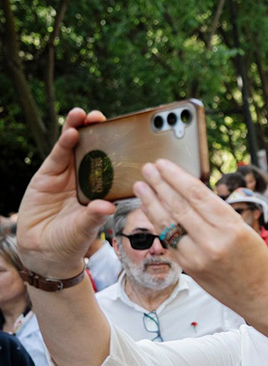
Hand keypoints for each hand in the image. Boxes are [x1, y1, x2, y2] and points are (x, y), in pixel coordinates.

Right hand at [16, 109, 115, 276]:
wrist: (44, 250)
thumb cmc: (70, 241)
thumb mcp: (84, 230)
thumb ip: (93, 217)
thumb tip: (107, 207)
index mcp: (102, 191)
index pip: (112, 167)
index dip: (117, 151)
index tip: (126, 137)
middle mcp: (87, 180)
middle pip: (93, 151)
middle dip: (97, 133)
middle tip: (102, 118)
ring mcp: (67, 176)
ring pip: (74, 148)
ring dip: (78, 130)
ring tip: (83, 115)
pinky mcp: (48, 175)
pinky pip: (58, 156)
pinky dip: (64, 144)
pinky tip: (71, 133)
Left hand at [133, 160, 267, 308]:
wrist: (264, 297)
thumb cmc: (259, 262)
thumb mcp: (245, 231)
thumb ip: (217, 216)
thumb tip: (188, 195)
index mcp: (232, 228)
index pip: (197, 195)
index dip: (176, 177)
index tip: (163, 164)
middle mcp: (213, 242)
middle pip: (179, 207)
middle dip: (160, 185)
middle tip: (147, 169)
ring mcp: (199, 258)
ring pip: (168, 225)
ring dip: (152, 203)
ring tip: (141, 186)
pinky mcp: (190, 270)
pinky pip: (170, 242)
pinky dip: (159, 225)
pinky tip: (150, 212)